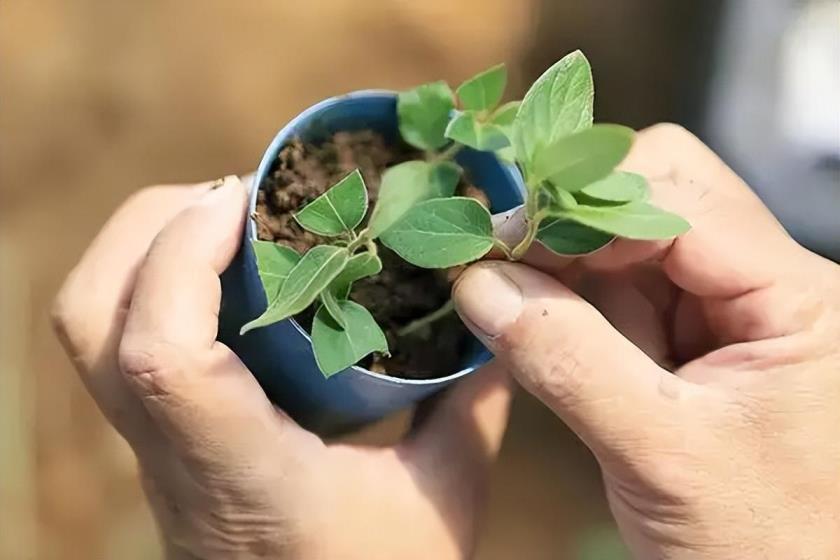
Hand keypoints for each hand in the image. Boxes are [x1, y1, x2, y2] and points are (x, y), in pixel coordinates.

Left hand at [52, 176, 510, 559]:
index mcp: (242, 471)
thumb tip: (502, 319)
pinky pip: (114, 337)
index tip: (245, 200)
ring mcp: (151, 448)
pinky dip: (152, 276)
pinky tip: (226, 270)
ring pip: (86, 326)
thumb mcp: (444, 497)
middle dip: (151, 226)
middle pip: (91, 321)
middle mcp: (174, 456)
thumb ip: (475, 405)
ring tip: (224, 218)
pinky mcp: (154, 439)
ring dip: (143, 245)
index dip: (182, 258)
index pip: (164, 360)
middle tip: (237, 196)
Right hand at [454, 124, 839, 559]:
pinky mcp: (690, 339)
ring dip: (564, 261)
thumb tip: (478, 283)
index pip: (682, 198)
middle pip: (660, 196)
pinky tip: (536, 319)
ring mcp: (725, 310)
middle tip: (502, 253)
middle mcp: (765, 284)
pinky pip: (621, 292)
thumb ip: (568, 361)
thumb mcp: (658, 452)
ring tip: (506, 290)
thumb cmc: (759, 541)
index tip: (504, 237)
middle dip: (575, 220)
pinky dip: (571, 300)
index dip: (586, 205)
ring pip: (631, 242)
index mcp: (794, 296)